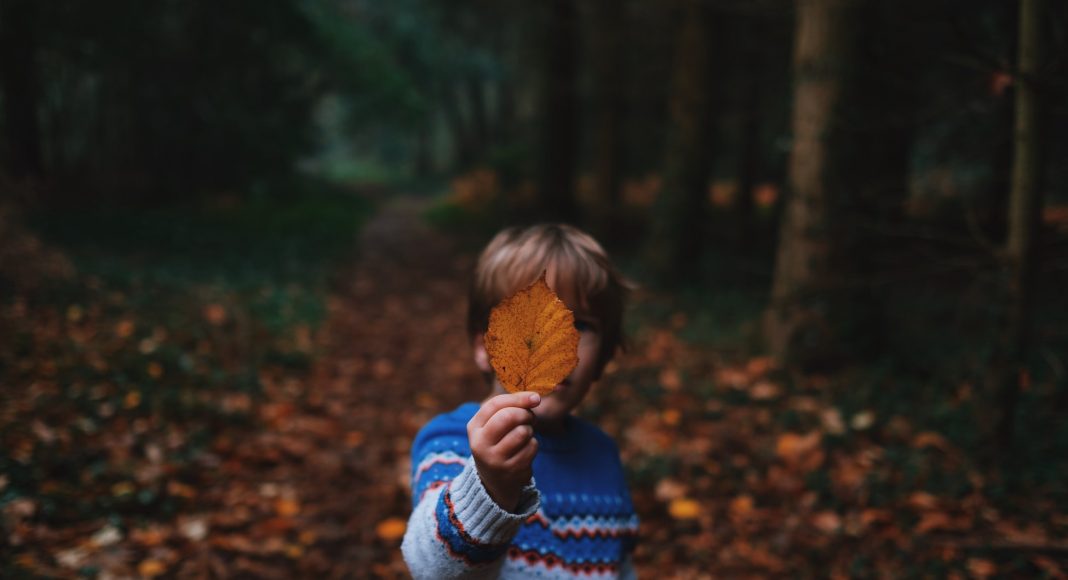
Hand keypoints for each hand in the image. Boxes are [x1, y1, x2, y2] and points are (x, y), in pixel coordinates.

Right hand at [467, 392, 540, 511]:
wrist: (494, 481)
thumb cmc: (498, 443)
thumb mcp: (493, 425)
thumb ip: (509, 408)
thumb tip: (535, 397)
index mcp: (474, 428)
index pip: (495, 404)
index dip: (518, 398)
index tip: (535, 397)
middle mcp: (480, 444)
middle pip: (508, 417)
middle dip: (525, 414)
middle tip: (529, 418)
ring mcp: (495, 459)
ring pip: (522, 432)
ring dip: (529, 430)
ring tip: (524, 435)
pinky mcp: (511, 470)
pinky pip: (531, 447)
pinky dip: (533, 445)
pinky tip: (525, 450)